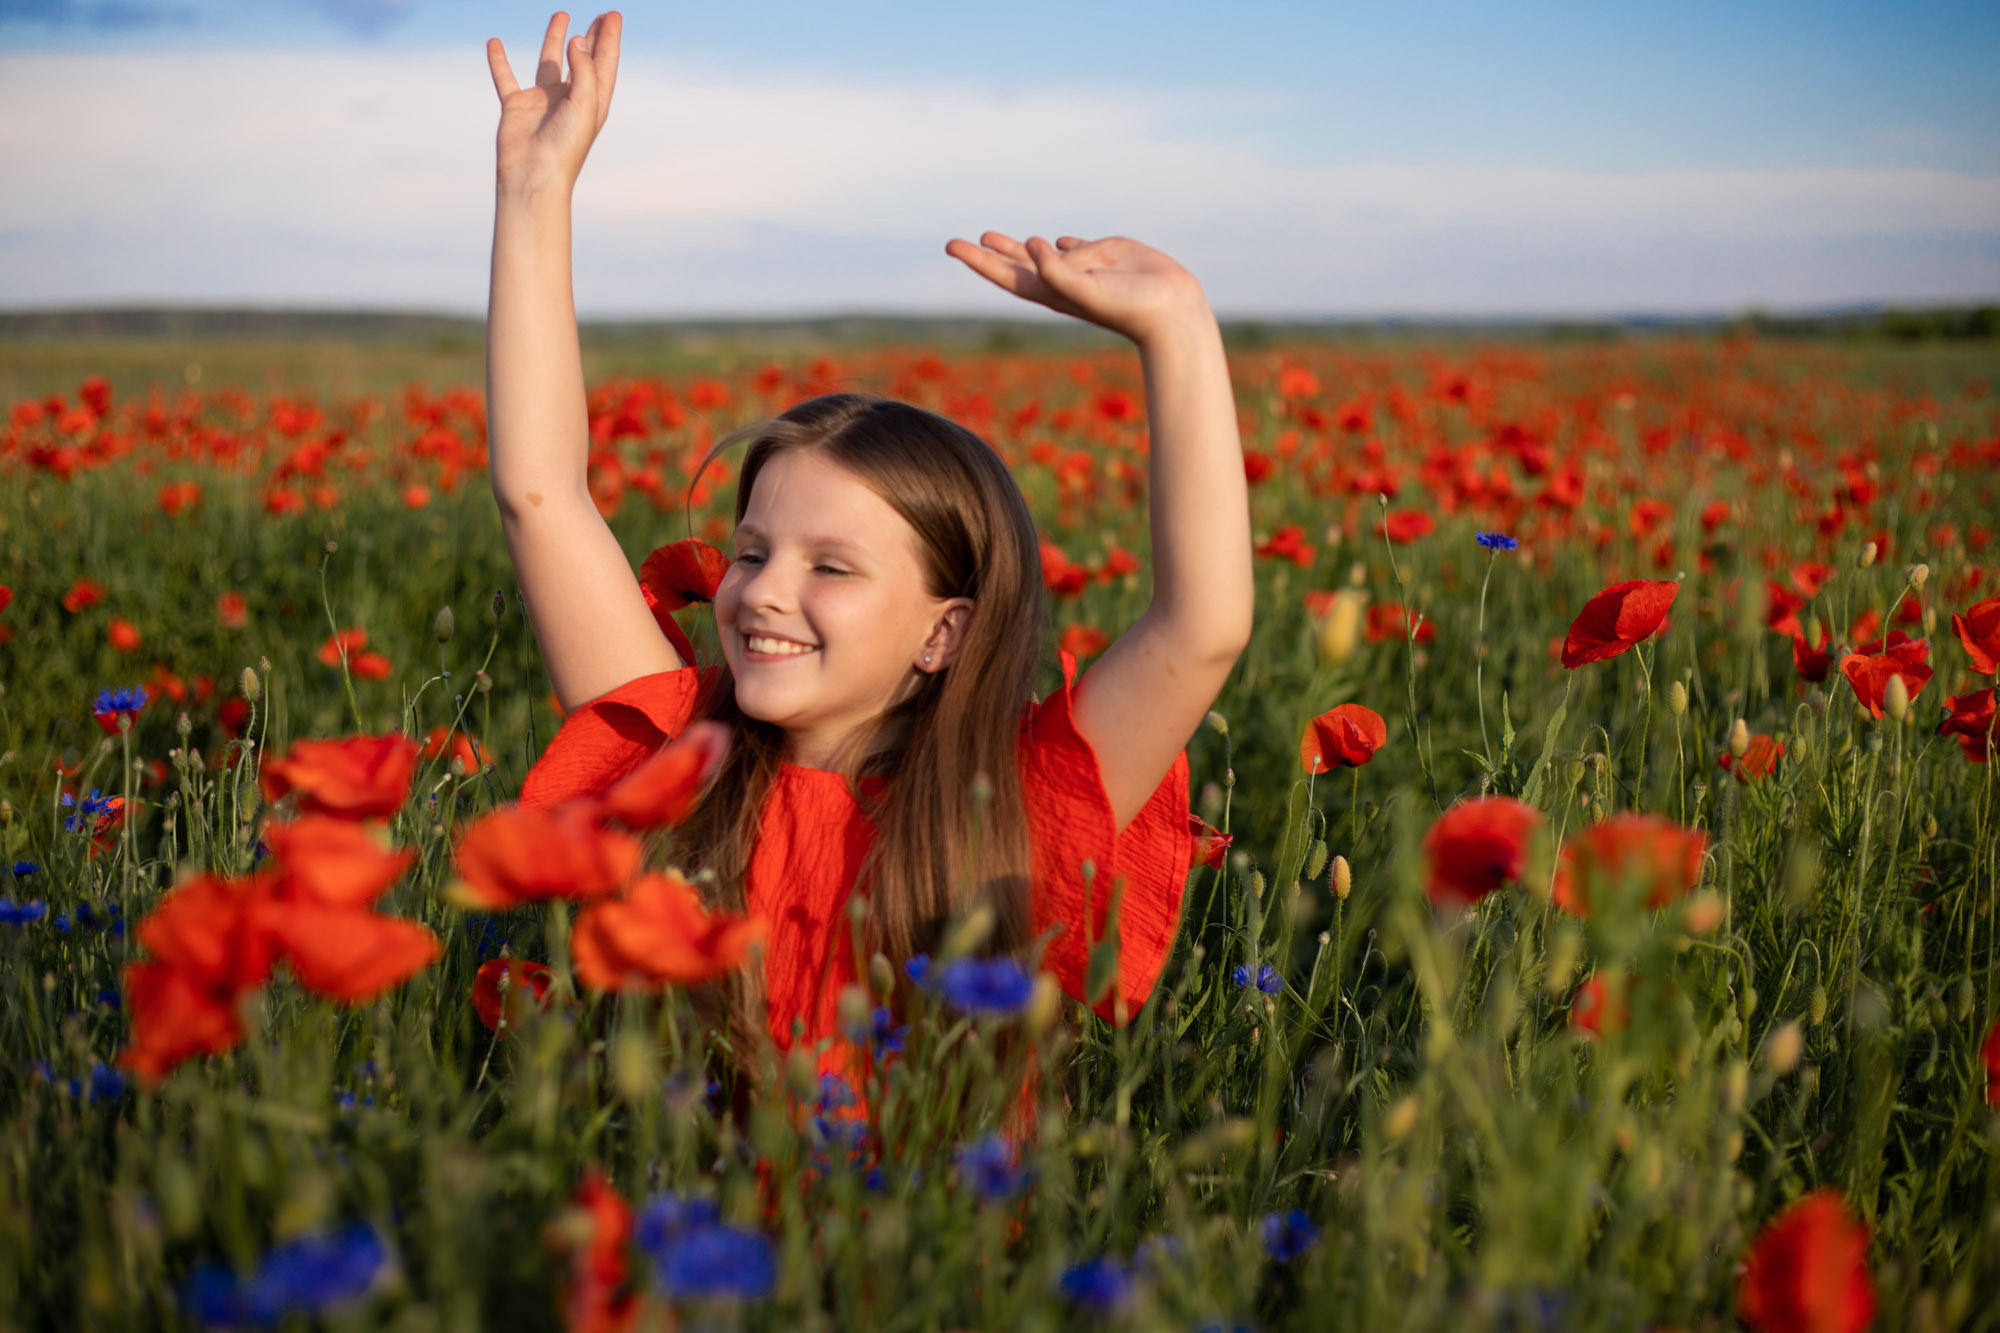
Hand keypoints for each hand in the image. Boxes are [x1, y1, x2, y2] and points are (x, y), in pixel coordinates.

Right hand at [487, 11, 621, 192]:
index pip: (604, 63)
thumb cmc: (566, 146)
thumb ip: (584, 70)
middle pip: (583, 60)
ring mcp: (543, 101)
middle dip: (592, 38)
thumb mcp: (585, 105)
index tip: (612, 15)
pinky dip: (499, 61)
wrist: (534, 174)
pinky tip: (494, 43)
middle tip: (600, 16)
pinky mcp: (517, 106)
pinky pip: (506, 78)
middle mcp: (569, 99)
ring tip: (561, 15)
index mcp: (592, 102)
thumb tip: (576, 39)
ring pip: (549, 62)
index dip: (609, 38)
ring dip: (555, 39)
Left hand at [945, 232, 1210, 345]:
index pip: (1007, 274)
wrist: (1169, 309)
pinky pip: (1077, 246)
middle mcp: (1063, 279)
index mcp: (1052, 291)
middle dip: (988, 254)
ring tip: (991, 238)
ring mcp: (1084, 267)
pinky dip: (1066, 244)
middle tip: (958, 243)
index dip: (978, 260)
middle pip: (1016, 264)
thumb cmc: (1127, 305)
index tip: (953, 245)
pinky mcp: (1106, 254)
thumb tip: (1032, 243)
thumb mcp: (1085, 289)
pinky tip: (1058, 242)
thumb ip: (1056, 270)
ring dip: (1019, 247)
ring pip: (1044, 252)